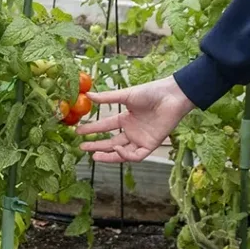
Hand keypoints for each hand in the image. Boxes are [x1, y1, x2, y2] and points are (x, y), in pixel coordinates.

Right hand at [78, 75, 193, 162]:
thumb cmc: (151, 92)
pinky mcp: (151, 145)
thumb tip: (87, 95)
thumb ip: (107, 98)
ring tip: (94, 156)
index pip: (105, 127)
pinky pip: (136, 155)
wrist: (171, 96)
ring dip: (108, 155)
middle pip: (110, 142)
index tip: (78, 131)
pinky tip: (117, 149)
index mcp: (125, 119)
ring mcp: (141, 139)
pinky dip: (126, 155)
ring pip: (122, 153)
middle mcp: (132, 131)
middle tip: (82, 147)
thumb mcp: (126, 95)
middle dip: (96, 146)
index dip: (92, 130)